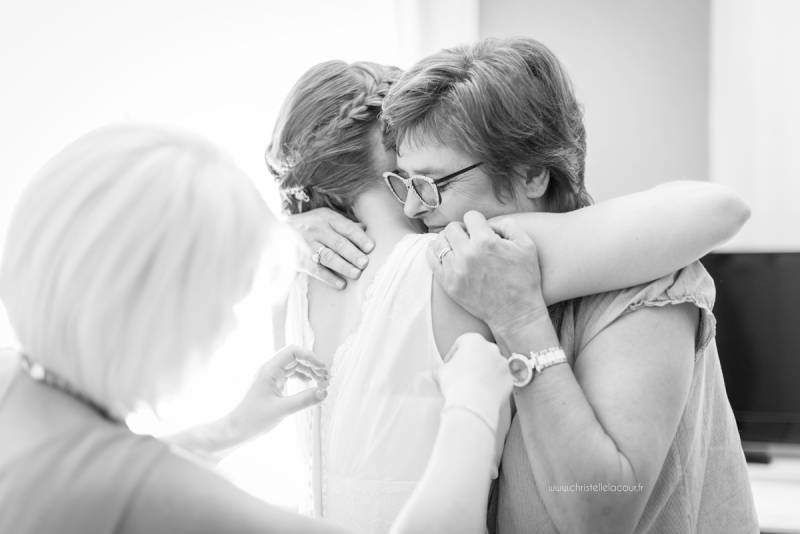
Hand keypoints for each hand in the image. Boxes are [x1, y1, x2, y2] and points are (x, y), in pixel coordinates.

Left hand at [226, 345, 328, 440]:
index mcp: (269, 369)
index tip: (321, 369)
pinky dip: (301, 377)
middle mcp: (269, 369)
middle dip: (311, 364)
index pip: (292, 351)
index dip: (309, 356)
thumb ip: (304, 400)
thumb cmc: (253, 419)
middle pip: (294, 357)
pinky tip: (309, 384)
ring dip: (308, 371)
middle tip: (324, 377)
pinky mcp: (272, 385)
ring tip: (320, 382)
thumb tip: (324, 392)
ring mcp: (270, 377)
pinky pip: (289, 375)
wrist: (235, 429)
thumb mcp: (281, 410)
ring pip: (293, 366)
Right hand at [287, 207, 374, 288]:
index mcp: (327, 218)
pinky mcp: (300, 259)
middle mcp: (317, 230)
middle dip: (353, 254)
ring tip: (357, 274)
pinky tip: (341, 284)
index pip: (346, 228)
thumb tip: (365, 228)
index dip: (359, 238)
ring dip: (344, 266)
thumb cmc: (310, 225)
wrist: (277, 232)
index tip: (371, 247)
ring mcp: (307, 244)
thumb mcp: (325, 218)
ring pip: (328, 257)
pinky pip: (316, 270)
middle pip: (338, 243)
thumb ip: (344, 225)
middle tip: (365, 263)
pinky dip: (329, 278)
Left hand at [426, 211, 547, 334]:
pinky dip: (434, 251)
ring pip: (440, 242)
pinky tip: (440, 249)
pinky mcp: (448, 284)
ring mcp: (455, 270)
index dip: (478, 221)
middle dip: (462, 229)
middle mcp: (467, 254)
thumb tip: (489, 223)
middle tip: (470, 238)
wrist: (515, 312)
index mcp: (486, 242)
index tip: (482, 229)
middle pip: (452, 228)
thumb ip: (508, 225)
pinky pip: (432, 260)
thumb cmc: (524, 279)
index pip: (471, 217)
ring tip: (457, 245)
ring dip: (449, 240)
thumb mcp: (527, 245)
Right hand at [436, 333, 512, 473]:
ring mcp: (503, 364)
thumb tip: (440, 373)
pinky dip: (492, 385)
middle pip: (479, 352)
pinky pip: (499, 380)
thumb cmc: (456, 383)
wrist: (474, 403)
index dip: (453, 354)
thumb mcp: (441, 372)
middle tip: (461, 375)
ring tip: (472, 386)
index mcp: (474, 341)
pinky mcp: (509, 379)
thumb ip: (443, 368)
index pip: (461, 342)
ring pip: (491, 366)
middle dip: (471, 362)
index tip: (448, 365)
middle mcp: (492, 348)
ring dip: (483, 373)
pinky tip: (482, 394)